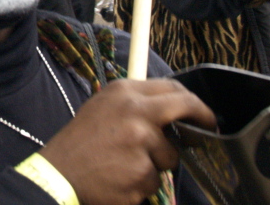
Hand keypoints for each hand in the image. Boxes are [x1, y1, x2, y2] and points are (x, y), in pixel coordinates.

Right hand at [40, 78, 215, 204]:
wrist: (61, 172)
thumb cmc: (82, 140)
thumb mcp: (104, 106)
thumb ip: (135, 103)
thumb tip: (169, 108)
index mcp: (124, 92)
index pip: (171, 88)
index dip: (192, 101)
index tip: (202, 112)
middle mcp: (135, 112)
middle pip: (183, 107)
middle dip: (201, 117)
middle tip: (208, 128)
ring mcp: (140, 142)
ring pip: (170, 155)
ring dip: (156, 163)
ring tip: (127, 163)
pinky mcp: (142, 172)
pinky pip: (156, 180)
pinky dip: (143, 182)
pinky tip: (122, 178)